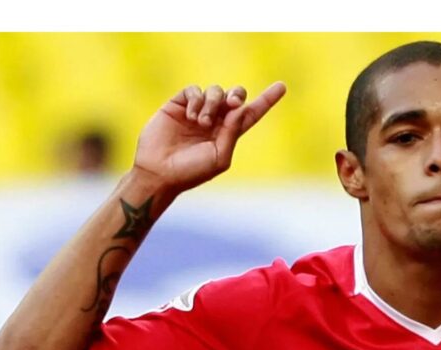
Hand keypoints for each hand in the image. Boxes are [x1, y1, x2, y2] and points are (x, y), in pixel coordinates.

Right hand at [133, 82, 286, 193]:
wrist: (159, 172)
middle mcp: (215, 120)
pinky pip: (193, 90)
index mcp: (228, 133)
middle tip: (232, 104)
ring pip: (215, 91)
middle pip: (235, 96)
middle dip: (237, 95)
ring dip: (212, 104)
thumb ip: (232, 132)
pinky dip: (196, 100)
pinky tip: (191, 117)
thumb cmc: (191, 172)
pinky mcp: (178, 105)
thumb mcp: (219, 157)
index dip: (267, 100)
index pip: (251, 113)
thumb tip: (240, 108)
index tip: (282, 86)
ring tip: (201, 122)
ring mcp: (197, 111)